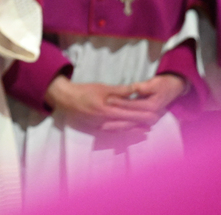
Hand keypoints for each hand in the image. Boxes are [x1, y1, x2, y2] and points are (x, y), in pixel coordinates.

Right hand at [45, 76, 163, 132]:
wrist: (65, 99)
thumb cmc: (84, 91)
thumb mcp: (102, 87)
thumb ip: (120, 90)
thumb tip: (136, 89)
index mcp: (107, 110)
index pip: (130, 114)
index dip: (143, 114)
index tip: (155, 114)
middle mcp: (105, 121)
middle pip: (128, 124)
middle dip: (142, 123)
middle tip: (154, 121)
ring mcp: (100, 126)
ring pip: (122, 130)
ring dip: (135, 130)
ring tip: (146, 129)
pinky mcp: (96, 129)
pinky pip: (113, 132)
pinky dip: (123, 132)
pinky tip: (129, 131)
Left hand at [105, 74, 186, 125]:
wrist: (172, 89)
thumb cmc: (162, 85)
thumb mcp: (153, 83)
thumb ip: (141, 87)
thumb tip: (132, 88)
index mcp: (152, 106)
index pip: (133, 105)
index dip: (120, 102)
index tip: (108, 100)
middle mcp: (152, 116)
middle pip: (131, 119)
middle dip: (116, 118)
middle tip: (101, 116)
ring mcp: (149, 120)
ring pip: (131, 125)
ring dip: (118, 125)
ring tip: (102, 125)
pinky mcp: (146, 121)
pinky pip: (133, 125)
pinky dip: (122, 127)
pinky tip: (111, 128)